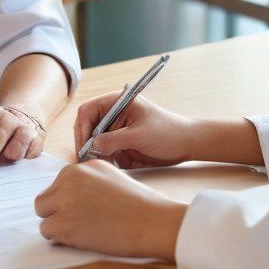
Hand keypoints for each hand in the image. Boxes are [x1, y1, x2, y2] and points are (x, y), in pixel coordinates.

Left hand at [35, 159, 186, 258]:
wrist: (151, 221)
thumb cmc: (137, 204)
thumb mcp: (109, 177)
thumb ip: (84, 180)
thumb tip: (63, 195)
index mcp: (80, 168)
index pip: (57, 185)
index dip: (67, 201)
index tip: (82, 210)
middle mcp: (69, 179)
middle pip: (44, 200)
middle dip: (57, 212)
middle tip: (78, 222)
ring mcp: (66, 201)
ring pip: (43, 215)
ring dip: (57, 225)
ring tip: (82, 230)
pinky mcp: (65, 224)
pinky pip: (47, 232)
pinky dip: (59, 238)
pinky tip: (81, 237)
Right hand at [75, 92, 195, 167]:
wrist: (186, 144)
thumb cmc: (166, 133)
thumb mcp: (138, 135)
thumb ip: (113, 140)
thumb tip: (92, 146)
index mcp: (116, 102)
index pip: (88, 111)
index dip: (82, 128)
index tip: (84, 146)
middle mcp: (113, 115)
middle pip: (87, 127)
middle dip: (86, 143)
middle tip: (88, 160)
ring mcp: (116, 130)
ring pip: (94, 142)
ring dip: (95, 154)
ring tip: (101, 164)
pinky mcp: (121, 144)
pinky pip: (105, 152)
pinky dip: (104, 160)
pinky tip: (111, 166)